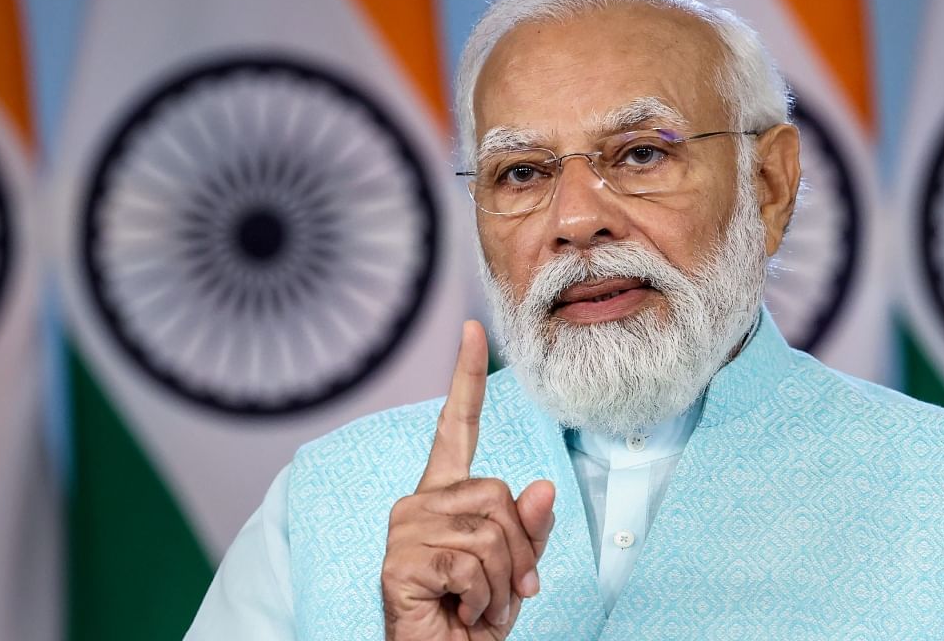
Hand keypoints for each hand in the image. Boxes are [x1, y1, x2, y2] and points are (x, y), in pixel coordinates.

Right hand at [381, 320, 555, 639]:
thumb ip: (529, 528)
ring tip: (475, 601)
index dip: (466, 378)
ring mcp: (406, 529)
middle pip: (499, 494)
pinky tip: (460, 609)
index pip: (456, 426)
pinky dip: (484, 597)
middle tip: (500, 587)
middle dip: (518, 549)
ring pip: (491, 531)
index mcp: (444, 495)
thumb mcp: (514, 569)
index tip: (473, 331)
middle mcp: (418, 503)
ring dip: (502, 579)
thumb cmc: (473, 617)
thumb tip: (543, 486)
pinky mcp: (400, 560)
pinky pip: (473, 562)